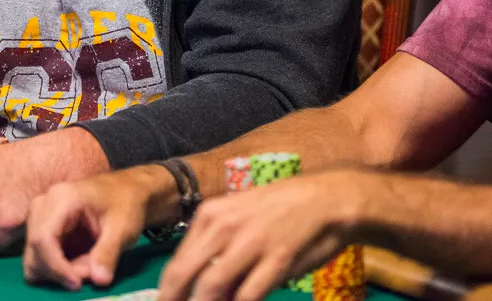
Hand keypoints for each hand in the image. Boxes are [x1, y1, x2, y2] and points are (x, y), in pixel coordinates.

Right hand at [23, 166, 163, 289]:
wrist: (128, 190)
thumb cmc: (125, 203)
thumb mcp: (122, 228)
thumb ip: (108, 253)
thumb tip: (99, 280)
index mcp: (62, 198)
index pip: (43, 238)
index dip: (56, 266)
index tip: (78, 283)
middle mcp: (44, 204)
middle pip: (35, 248)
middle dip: (60, 269)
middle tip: (91, 271)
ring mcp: (41, 215)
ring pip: (33, 255)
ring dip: (57, 270)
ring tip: (88, 265)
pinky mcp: (43, 227)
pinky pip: (40, 256)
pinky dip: (57, 267)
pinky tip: (81, 262)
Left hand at [157, 170, 364, 300]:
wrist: (324, 199)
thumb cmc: (279, 211)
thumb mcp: (238, 219)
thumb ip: (216, 250)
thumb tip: (197, 288)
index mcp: (210, 216)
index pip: (177, 262)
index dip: (167, 292)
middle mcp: (224, 227)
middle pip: (185, 275)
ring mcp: (250, 243)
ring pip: (211, 287)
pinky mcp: (277, 260)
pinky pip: (248, 295)